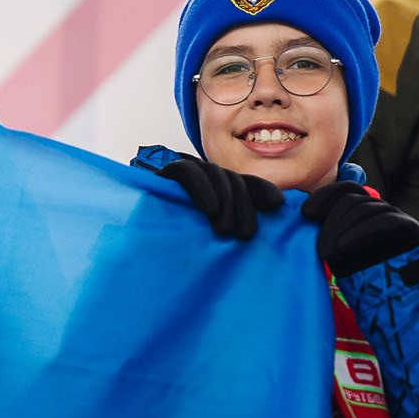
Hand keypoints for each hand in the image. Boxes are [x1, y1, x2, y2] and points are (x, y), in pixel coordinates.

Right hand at [139, 155, 284, 239]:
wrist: (142, 245)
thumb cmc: (184, 244)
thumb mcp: (218, 234)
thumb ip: (240, 223)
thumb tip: (276, 213)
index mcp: (220, 188)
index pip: (247, 181)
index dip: (262, 190)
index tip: (276, 205)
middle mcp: (206, 177)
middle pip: (232, 178)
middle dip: (244, 205)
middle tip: (245, 235)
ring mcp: (186, 172)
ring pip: (215, 173)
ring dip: (225, 201)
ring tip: (225, 231)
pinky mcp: (166, 174)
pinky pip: (188, 172)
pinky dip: (202, 189)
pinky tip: (209, 209)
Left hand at [302, 180, 418, 275]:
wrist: (399, 296)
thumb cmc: (363, 274)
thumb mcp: (338, 251)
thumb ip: (326, 233)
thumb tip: (305, 217)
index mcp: (362, 210)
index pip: (344, 190)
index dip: (324, 196)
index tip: (307, 213)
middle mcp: (380, 209)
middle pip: (351, 200)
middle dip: (331, 223)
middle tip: (321, 251)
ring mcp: (397, 217)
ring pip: (366, 209)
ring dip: (342, 230)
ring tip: (330, 254)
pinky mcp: (412, 229)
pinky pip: (388, 221)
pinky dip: (362, 232)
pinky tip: (344, 246)